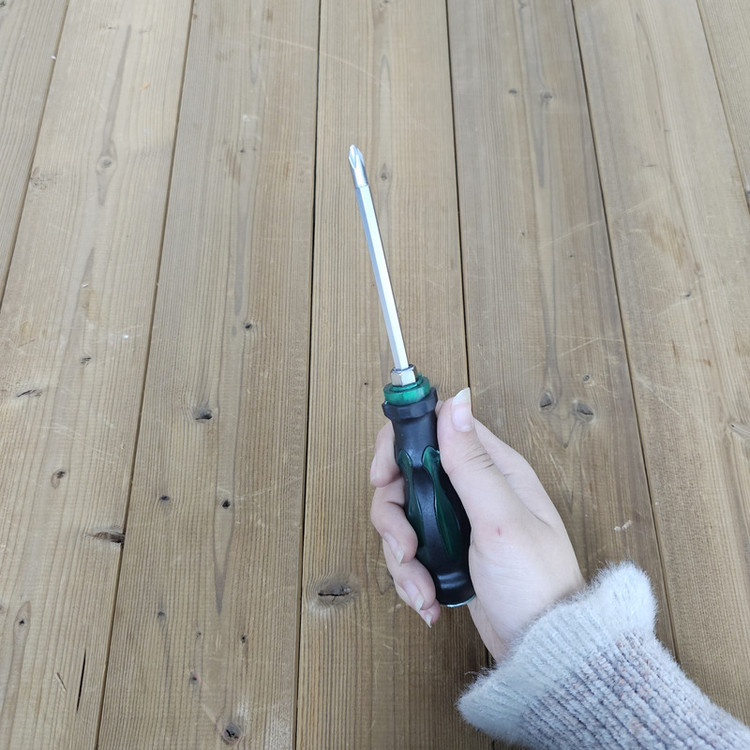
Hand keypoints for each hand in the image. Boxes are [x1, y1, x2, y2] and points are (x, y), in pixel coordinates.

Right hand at [370, 388, 584, 659]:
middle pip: (408, 477)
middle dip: (394, 515)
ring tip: (421, 588)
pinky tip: (428, 599)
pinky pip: (411, 551)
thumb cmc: (536, 582)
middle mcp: (473, 489)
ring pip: (404, 517)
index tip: (384, 477)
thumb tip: (457, 400)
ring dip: (401, 555)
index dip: (400, 446)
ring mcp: (459, 521)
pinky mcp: (449, 551)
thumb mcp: (500, 518)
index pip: (435, 429)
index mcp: (493, 468)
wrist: (544, 649)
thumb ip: (472, 461)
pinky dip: (411, 576)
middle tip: (404, 546)